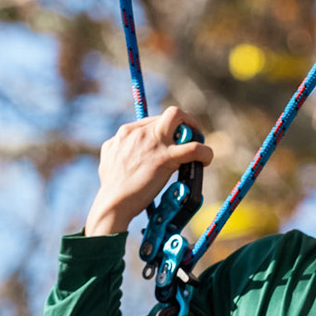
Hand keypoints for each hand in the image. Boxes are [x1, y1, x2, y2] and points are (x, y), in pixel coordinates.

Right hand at [84, 106, 213, 236]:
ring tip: (199, 144)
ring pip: (180, 118)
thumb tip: (125, 148)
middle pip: (170, 114)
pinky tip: (206, 159)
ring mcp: (153, 142)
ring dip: (193, 127)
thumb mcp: (109, 158)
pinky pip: (193, 148)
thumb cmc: (111, 187)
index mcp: (127, 132)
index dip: (168, 130)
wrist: (113, 202)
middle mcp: (141, 132)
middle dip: (185, 122)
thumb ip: (118, 148)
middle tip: (191, 138)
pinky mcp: (165, 158)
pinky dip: (204, 152)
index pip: (155, 120)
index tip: (173, 142)